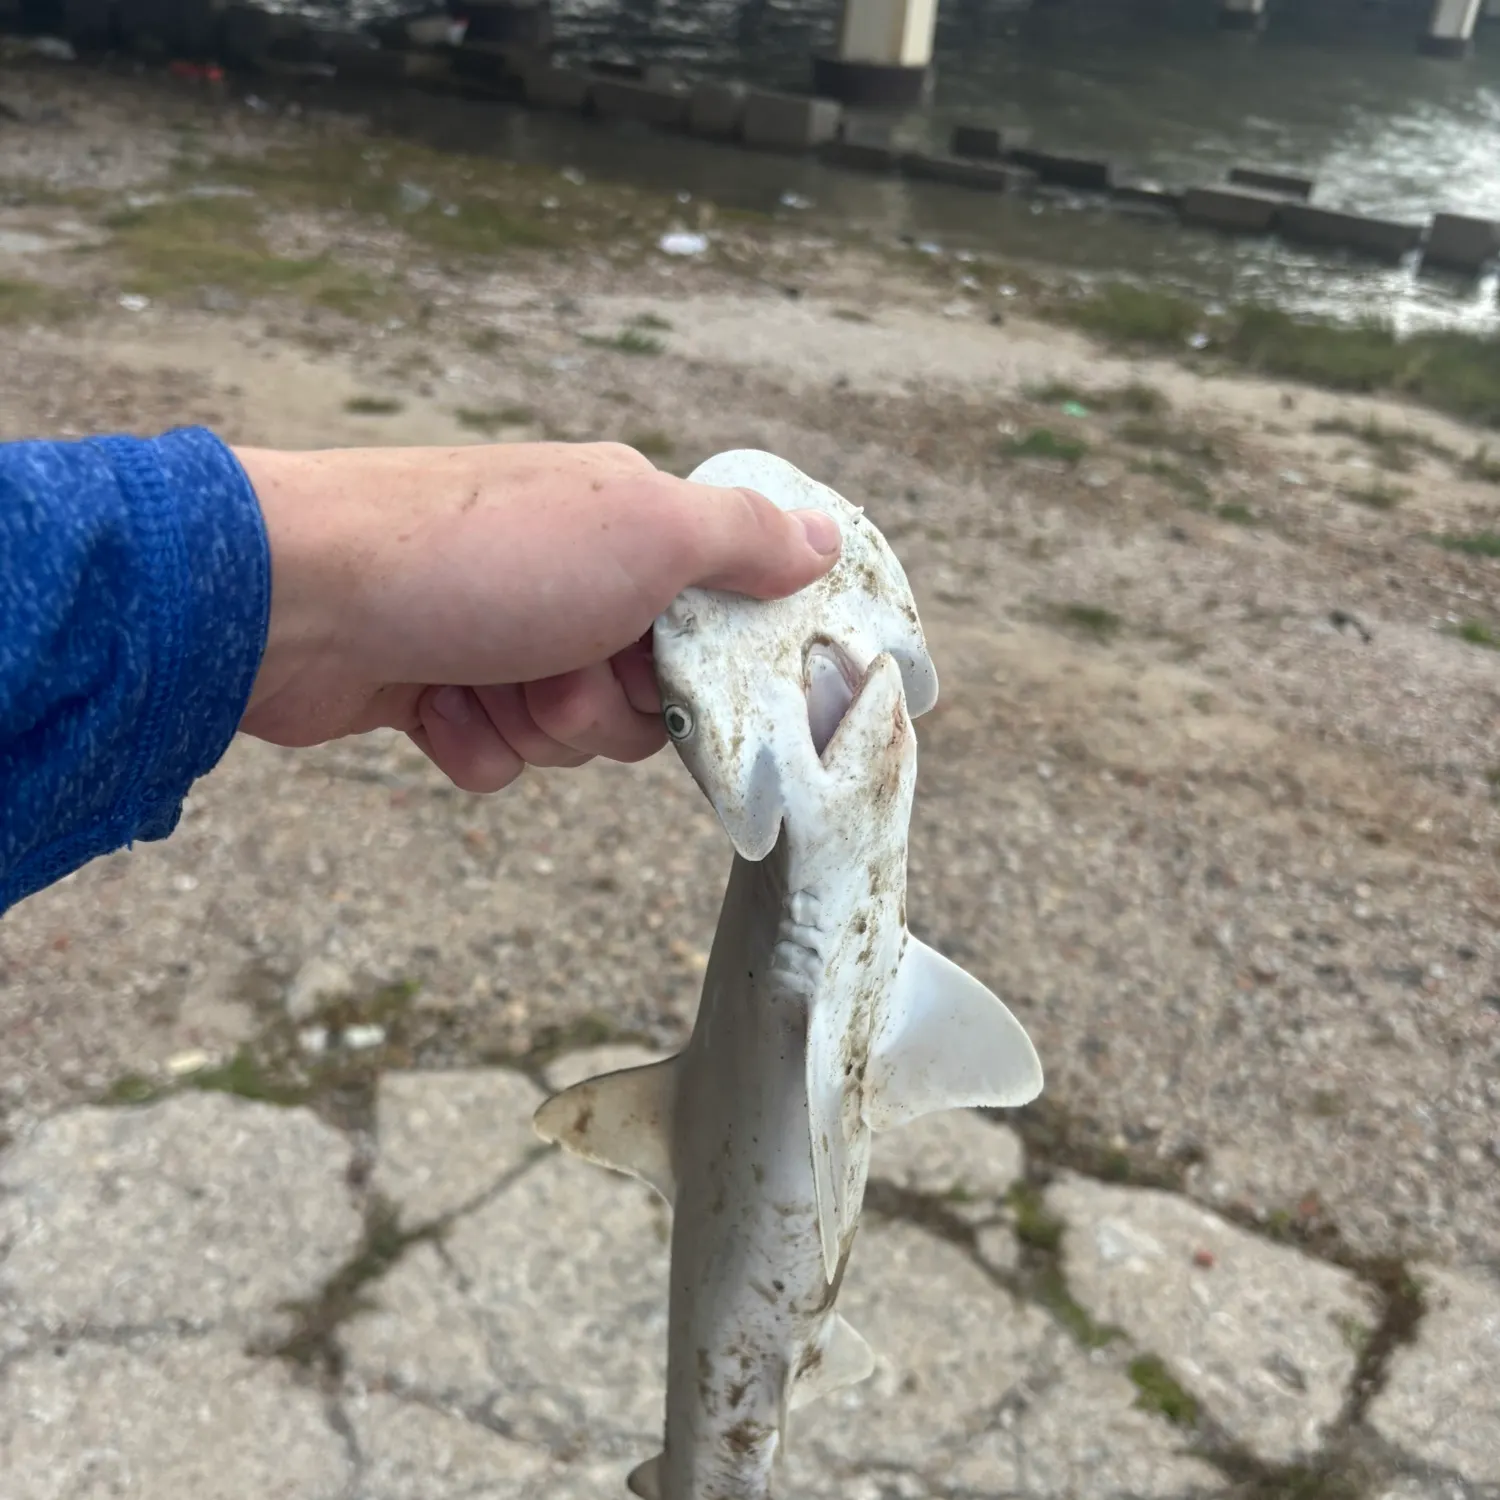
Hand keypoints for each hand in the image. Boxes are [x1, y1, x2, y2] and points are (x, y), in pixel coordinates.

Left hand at [234, 442, 840, 791]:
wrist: (295, 599)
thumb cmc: (482, 557)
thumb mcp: (644, 530)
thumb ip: (744, 538)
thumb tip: (828, 536)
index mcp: (627, 526)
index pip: (715, 622)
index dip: (704, 667)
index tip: (679, 676)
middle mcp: (569, 575)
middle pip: (644, 694)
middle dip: (604, 705)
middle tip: (557, 669)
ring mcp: (501, 633)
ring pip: (571, 734)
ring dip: (534, 725)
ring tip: (482, 679)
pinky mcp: (440, 688)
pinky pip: (498, 757)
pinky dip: (474, 745)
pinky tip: (435, 707)